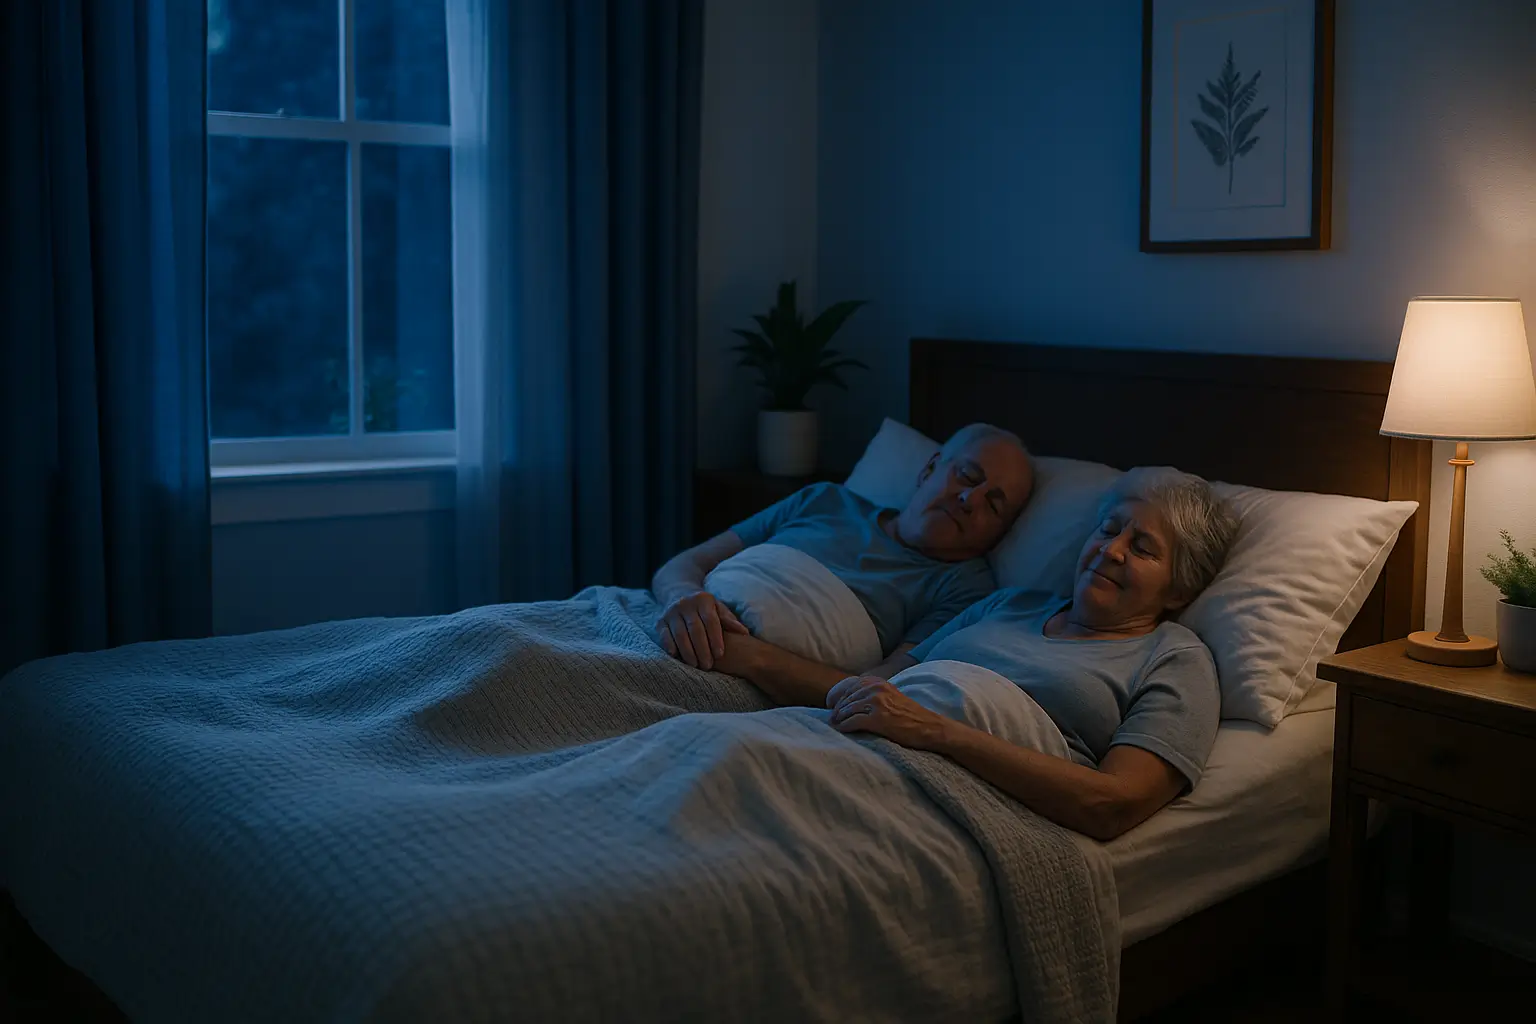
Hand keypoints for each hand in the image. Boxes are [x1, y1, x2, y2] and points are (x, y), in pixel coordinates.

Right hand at [655, 589, 748, 669]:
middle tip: (708, 665)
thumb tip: (744, 632)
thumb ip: (729, 620)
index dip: (715, 638)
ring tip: (695, 665)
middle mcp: (686, 604)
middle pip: (695, 629)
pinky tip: (676, 657)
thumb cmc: (705, 608)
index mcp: (703, 600)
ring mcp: (671, 612)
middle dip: (702, 649)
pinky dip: (670, 646)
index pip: (710, 620)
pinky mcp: (660, 621)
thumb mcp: (718, 608)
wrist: (678, 593)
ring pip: (679, 633)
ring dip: (687, 651)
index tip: (720, 654)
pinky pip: (664, 635)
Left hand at [825, 676, 950, 749]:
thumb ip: (876, 694)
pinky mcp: (878, 720)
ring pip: (848, 709)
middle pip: (848, 698)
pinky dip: (844, 726)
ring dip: (839, 718)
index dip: (841, 697)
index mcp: (880, 683)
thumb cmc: (912, 715)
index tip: (834, 706)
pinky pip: (853, 722)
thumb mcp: (893, 696)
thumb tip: (855, 701)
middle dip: (838, 709)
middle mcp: (877, 690)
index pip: (852, 687)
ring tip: (834, 724)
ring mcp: (877, 704)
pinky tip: (841, 730)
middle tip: (832, 718)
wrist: (930, 727)